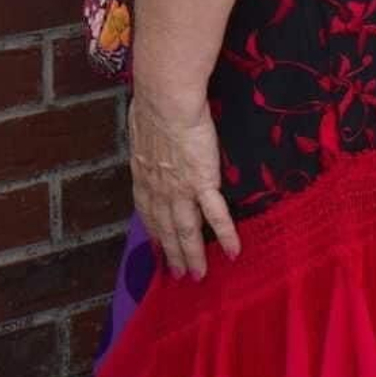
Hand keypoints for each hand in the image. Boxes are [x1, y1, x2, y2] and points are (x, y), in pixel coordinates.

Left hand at [127, 84, 240, 279]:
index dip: (153, 231)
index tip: (157, 247)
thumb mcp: (142, 129)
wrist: (166, 101)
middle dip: (171, 253)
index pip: (147, 210)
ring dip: (193, 255)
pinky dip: (226, 235)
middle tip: (177, 274)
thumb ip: (147, 144)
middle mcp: (158, 188)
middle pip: (165, 227)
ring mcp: (180, 188)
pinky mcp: (203, 182)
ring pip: (186, 230)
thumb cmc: (153, 105)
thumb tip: (148, 141)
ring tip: (199, 275)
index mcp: (143, 174)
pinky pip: (216, 215)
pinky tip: (234, 252)